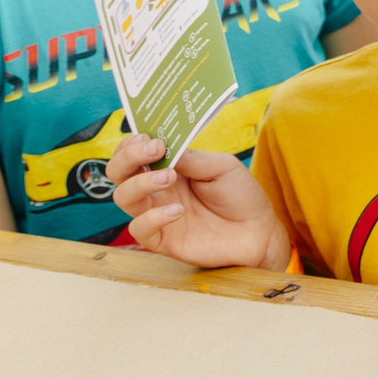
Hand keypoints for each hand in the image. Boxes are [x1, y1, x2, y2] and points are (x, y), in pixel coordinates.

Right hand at [107, 133, 287, 268]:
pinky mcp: (162, 240)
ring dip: (140, 183)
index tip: (149, 138)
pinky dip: (152, 218)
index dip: (133, 143)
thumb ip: (192, 158)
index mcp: (168, 167)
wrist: (259, 231)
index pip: (133, 152)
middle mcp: (156, 189)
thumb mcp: (222, 166)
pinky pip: (139, 229)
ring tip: (169, 178)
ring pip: (123, 197)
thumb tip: (164, 146)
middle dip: (128, 158)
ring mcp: (156, 214)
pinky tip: (177, 211)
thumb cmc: (241, 195)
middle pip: (118, 172)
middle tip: (155, 151)